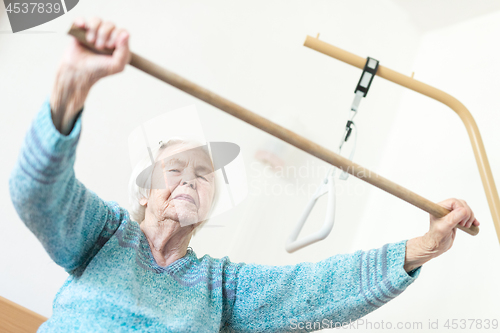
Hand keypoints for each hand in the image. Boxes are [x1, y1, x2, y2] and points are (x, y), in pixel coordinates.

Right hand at [50, 17, 130, 134]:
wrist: (76, 76)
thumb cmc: (97, 74)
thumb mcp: (117, 67)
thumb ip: (125, 53)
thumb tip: (126, 34)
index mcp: (117, 46)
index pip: (122, 32)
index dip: (117, 37)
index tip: (111, 47)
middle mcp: (106, 39)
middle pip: (111, 25)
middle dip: (105, 35)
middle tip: (100, 46)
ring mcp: (92, 35)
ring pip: (98, 21)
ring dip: (95, 31)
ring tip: (91, 42)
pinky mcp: (79, 33)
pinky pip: (83, 19)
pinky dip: (82, 23)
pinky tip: (81, 31)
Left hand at [404, 198, 479, 271]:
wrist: (437, 245)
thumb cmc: (437, 237)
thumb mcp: (444, 228)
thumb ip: (453, 219)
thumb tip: (464, 210)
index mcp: (439, 208)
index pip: (454, 201)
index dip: (461, 208)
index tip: (461, 220)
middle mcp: (444, 209)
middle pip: (461, 204)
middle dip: (467, 214)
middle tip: (464, 224)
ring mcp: (450, 213)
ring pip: (465, 209)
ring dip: (470, 217)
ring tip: (466, 226)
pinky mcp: (456, 218)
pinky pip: (467, 215)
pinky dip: (472, 219)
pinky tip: (475, 224)